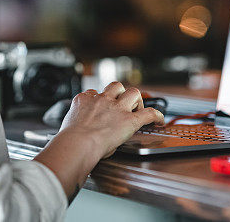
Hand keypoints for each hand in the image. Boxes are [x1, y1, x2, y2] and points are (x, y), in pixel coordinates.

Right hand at [33, 82, 163, 201]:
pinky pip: (149, 113)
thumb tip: (86, 134)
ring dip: (136, 100)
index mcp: (84, 101)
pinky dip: (157, 116)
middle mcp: (101, 100)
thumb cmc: (70, 141)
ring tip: (137, 109)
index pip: (93, 93)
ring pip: (133, 92)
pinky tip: (160, 120)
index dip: (99, 99)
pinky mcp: (130, 120)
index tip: (100, 106)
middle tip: (122, 104)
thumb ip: (80, 124)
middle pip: (115, 86)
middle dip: (120, 93)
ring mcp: (117, 109)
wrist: (77, 144)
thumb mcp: (69, 125)